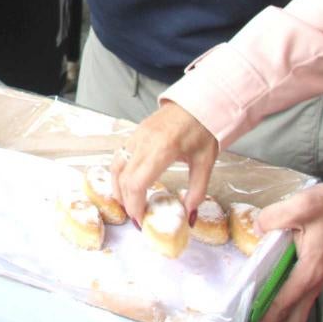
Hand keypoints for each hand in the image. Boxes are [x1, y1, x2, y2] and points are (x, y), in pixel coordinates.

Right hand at [113, 102, 220, 225]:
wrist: (199, 102)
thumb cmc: (203, 129)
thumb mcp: (205, 163)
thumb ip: (197, 191)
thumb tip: (190, 216)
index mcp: (163, 149)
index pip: (137, 183)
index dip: (134, 205)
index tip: (140, 219)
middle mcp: (144, 142)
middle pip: (123, 178)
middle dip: (126, 201)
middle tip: (135, 216)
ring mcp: (137, 135)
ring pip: (116, 166)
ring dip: (118, 188)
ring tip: (127, 203)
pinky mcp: (135, 132)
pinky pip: (119, 156)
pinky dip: (119, 173)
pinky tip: (127, 184)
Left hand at [250, 184, 322, 321]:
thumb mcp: (302, 204)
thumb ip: (275, 216)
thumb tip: (257, 227)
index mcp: (310, 271)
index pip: (282, 306)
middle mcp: (313, 283)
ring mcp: (314, 283)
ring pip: (296, 319)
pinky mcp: (313, 277)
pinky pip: (297, 306)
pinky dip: (281, 316)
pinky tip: (265, 312)